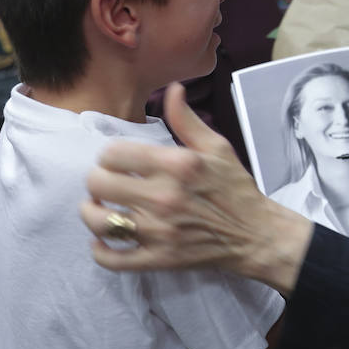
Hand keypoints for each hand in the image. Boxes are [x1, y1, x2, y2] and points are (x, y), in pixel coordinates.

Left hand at [79, 83, 312, 292]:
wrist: (255, 234)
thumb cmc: (235, 188)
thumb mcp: (217, 147)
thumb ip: (187, 120)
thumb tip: (172, 89)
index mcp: (176, 164)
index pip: (113, 153)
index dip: (109, 155)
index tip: (118, 161)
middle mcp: (164, 196)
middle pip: (97, 184)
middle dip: (97, 180)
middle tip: (108, 183)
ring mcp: (159, 231)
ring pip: (98, 221)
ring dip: (93, 213)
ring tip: (102, 208)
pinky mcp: (158, 258)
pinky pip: (112, 259)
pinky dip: (100, 252)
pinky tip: (105, 241)